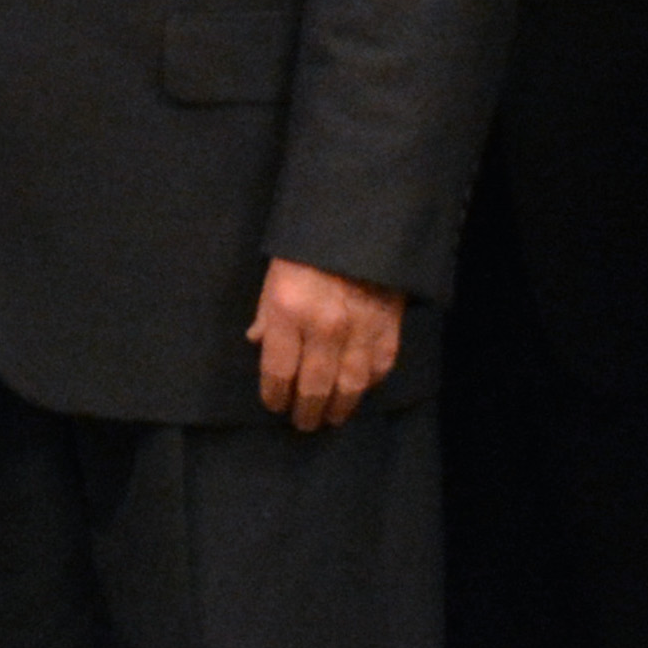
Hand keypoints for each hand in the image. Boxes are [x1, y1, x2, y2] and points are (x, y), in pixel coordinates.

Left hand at [247, 258, 403, 432]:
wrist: (362, 225)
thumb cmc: (307, 251)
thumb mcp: (274, 277)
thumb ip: (267, 314)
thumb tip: (258, 344)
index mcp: (289, 312)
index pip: (277, 372)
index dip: (274, 396)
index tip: (274, 404)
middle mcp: (324, 328)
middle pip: (313, 388)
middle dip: (305, 411)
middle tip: (302, 422)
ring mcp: (360, 331)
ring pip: (348, 388)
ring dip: (338, 409)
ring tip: (330, 418)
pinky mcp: (389, 329)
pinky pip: (377, 370)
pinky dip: (366, 386)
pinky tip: (357, 391)